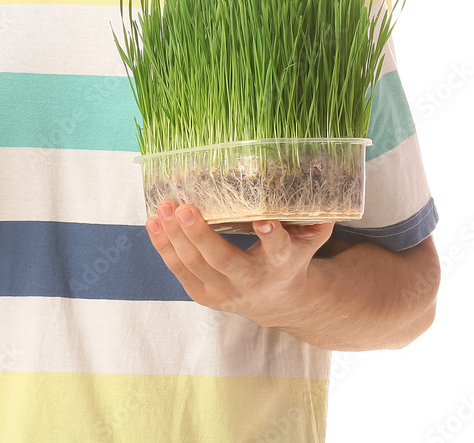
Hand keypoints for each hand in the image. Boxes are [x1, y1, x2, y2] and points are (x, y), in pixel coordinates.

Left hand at [145, 199, 333, 328]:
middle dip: (200, 235)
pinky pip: (179, 271)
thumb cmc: (292, 256)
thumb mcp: (310, 238)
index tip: (264, 219)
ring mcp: (224, 291)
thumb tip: (320, 172)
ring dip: (174, 237)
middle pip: (223, 260)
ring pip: (194, 266)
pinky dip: (164, 247)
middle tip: (183, 208)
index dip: (271, 236)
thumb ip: (314, 214)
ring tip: (162, 208)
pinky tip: (153, 223)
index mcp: (281, 263)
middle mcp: (251, 281)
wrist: (278, 301)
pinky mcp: (205, 295)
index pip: (278, 249)